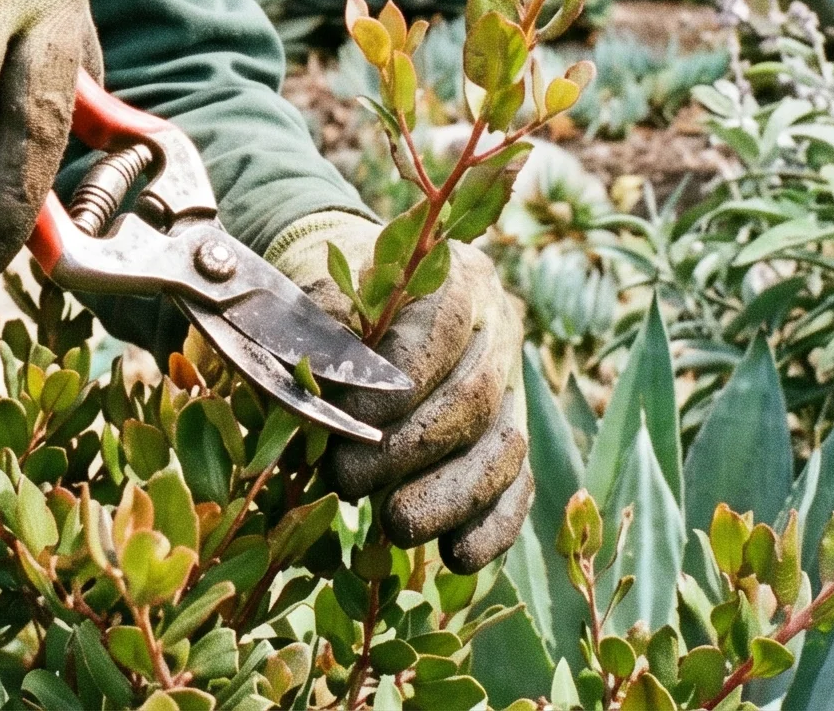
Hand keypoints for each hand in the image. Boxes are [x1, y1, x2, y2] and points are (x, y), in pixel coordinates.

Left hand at [268, 212, 531, 572]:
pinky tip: (457, 556)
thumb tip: (323, 355)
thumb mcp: (316, 285)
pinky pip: (517, 484)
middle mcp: (497, 327)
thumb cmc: (331, 292)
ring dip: (450, 496)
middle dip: (411, 448)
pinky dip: (492, 525)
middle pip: (474, 396)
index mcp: (454, 277)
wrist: (361, 293)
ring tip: (394, 528)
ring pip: (504, 447)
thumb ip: (319, 316)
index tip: (351, 418)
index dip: (402, 377)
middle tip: (347, 479)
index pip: (443, 327)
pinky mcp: (512, 434)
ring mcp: (512, 384)